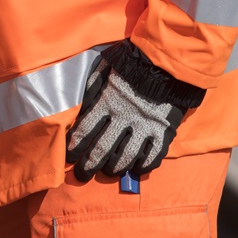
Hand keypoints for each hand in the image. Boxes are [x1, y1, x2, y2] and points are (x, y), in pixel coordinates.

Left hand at [65, 40, 206, 180]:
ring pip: (125, 158)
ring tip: (108, 171)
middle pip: (102, 149)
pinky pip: (151, 158)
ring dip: (114, 168)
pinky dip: (142, 166)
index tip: (69, 157)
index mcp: (107, 101)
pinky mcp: (163, 132)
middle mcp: (124, 118)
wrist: (167, 62)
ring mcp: (145, 127)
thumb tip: (79, 103)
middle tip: (82, 175)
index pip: (85, 130)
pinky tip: (135, 168)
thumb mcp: (106, 67)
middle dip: (89, 165)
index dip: (74, 147)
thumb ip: (92, 85)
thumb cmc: (133, 64)